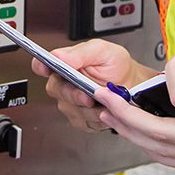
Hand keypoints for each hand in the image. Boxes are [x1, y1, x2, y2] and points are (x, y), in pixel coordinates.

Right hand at [33, 40, 154, 133]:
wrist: (134, 85)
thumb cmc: (117, 66)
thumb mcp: (103, 51)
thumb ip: (81, 53)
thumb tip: (59, 56)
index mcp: (65, 64)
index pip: (42, 64)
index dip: (40, 66)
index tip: (45, 67)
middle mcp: (65, 83)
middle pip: (55, 90)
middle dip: (72, 94)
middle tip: (87, 95)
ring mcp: (71, 102)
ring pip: (70, 109)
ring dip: (88, 109)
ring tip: (103, 103)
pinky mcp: (81, 119)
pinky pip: (82, 123)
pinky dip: (96, 119)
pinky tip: (104, 111)